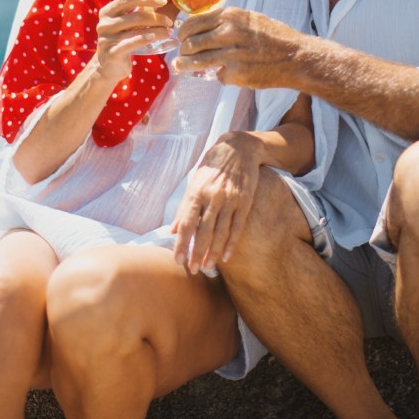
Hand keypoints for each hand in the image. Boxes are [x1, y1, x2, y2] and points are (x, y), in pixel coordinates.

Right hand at [93, 0, 173, 80]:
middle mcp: (105, 23)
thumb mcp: (129, 23)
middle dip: (156, 17)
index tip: (163, 1)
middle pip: (135, 14)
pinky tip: (155, 38)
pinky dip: (144, 39)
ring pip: (137, 30)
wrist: (107, 67)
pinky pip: (131, 43)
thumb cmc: (121, 40)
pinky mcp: (112, 53)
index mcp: (107, 12)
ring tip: (169, 31)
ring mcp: (106, 38)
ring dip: (157, 30)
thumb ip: (142, 7)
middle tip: (169, 21)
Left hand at [172, 132, 261, 273]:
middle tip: (193, 270)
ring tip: (208, 267)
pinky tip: (226, 256)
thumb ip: (184, 207)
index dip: (182, 244)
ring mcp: (231, 199)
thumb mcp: (194, 182)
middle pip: (204, 231)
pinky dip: (231, 243)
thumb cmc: (212, 166)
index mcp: (197, 191)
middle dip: (197, 253)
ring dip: (213, 252)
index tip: (178, 260)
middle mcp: (213, 196)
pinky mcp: (245, 201)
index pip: (187, 223)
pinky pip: (238, 226)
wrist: (240, 148)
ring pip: (221, 232)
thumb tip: (173, 229)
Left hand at [173, 7, 303, 88]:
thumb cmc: (274, 36)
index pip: (193, 23)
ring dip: (186, 65)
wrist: (295, 57)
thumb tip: (200, 27)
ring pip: (197, 61)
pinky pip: (218, 75)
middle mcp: (228, 33)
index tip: (181, 38)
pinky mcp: (236, 74)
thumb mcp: (249, 18)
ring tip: (180, 66)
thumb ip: (226, 22)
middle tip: (182, 54)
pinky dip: (221, 76)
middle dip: (183, 50)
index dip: (183, 33)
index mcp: (230, 16)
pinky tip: (231, 73)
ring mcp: (231, 55)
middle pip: (191, 43)